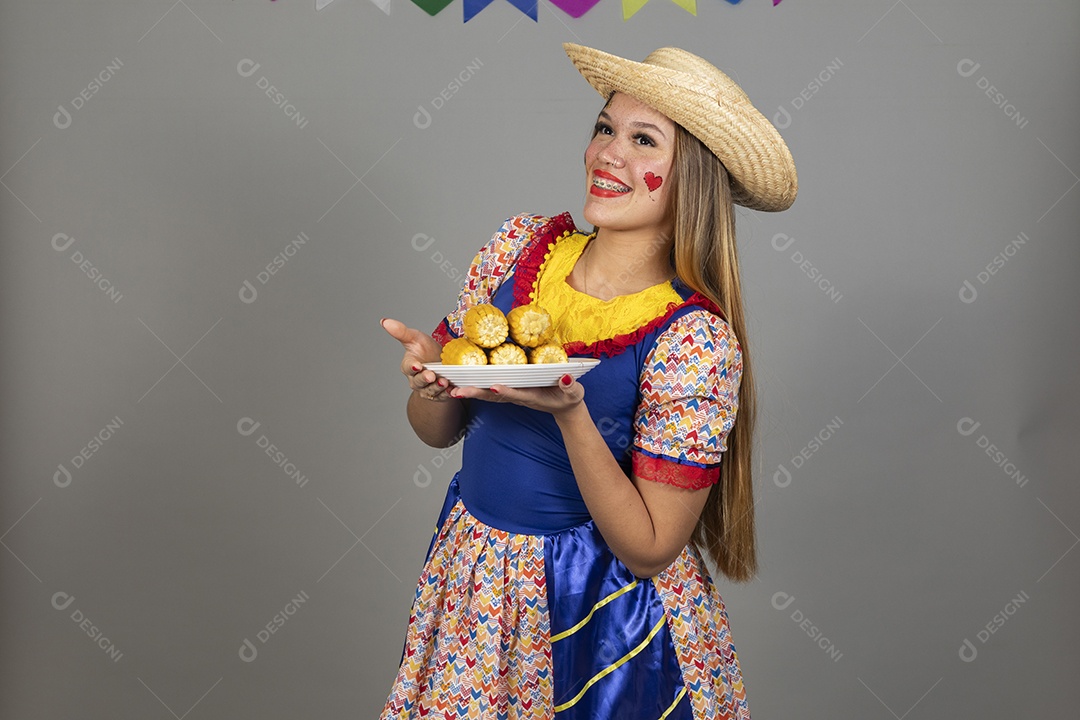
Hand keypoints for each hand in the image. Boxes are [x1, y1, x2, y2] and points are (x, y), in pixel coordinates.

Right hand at [381, 317, 454, 400]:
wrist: (440, 365)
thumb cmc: (426, 350)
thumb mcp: (415, 338)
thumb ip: (401, 332)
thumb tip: (385, 321)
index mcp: (409, 366)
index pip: (408, 367)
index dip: (412, 367)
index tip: (417, 365)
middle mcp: (416, 380)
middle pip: (419, 381)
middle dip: (425, 378)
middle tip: (431, 375)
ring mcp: (427, 389)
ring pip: (431, 390)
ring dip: (437, 387)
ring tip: (443, 382)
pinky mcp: (439, 395)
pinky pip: (444, 396)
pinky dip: (449, 394)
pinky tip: (454, 391)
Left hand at [449, 373, 583, 416]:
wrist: (565, 407)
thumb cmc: (569, 399)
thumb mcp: (574, 393)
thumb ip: (570, 387)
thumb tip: (566, 379)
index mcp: (532, 397)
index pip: (517, 394)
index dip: (506, 390)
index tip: (493, 387)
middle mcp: (519, 396)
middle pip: (494, 395)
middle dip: (476, 393)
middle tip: (457, 392)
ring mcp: (514, 394)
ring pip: (489, 393)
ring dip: (471, 391)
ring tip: (452, 389)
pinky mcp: (512, 390)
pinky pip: (491, 388)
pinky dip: (476, 387)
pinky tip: (462, 383)